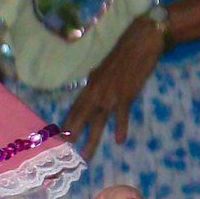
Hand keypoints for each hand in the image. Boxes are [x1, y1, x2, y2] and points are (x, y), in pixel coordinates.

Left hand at [64, 16, 164, 156]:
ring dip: (91, 139)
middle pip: (81, 115)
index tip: (59, 136)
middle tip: (64, 151)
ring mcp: (110, 93)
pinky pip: (121, 114)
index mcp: (91, 84)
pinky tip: (120, 141)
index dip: (67, 121)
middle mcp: (96, 90)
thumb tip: (92, 94)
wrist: (140, 42)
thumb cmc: (124, 55)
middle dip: (72, 134)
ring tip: (86, 156)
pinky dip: (121, 127)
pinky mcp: (126, 93)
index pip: (75, 106)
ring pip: (97, 120)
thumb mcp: (104, 70)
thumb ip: (98, 83)